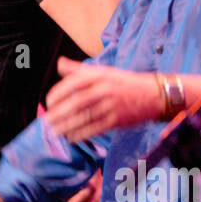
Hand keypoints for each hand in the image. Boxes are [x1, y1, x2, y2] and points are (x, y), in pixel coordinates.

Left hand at [45, 57, 159, 141]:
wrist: (153, 95)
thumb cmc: (124, 82)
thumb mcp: (102, 71)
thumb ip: (78, 69)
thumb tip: (59, 64)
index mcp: (98, 75)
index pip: (72, 84)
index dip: (57, 94)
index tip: (48, 103)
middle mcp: (103, 89)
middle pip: (76, 103)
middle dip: (59, 113)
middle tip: (47, 120)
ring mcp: (110, 105)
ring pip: (84, 117)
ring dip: (67, 126)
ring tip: (55, 131)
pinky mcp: (117, 120)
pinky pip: (95, 128)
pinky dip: (81, 134)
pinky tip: (72, 137)